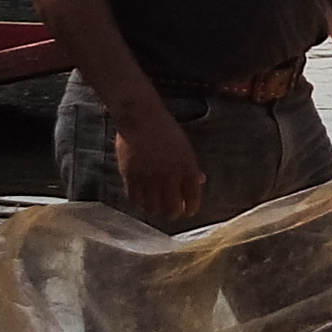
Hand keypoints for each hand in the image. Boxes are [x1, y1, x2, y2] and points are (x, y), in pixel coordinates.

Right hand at [111, 95, 205, 223]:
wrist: (141, 118)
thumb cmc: (166, 130)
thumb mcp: (185, 148)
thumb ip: (192, 168)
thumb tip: (200, 181)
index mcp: (187, 169)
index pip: (193, 200)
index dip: (191, 209)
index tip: (188, 210)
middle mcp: (170, 178)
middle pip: (172, 210)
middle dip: (173, 213)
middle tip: (170, 209)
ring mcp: (150, 180)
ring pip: (154, 209)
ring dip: (156, 209)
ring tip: (155, 204)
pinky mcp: (131, 178)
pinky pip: (136, 202)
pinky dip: (139, 204)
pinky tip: (141, 199)